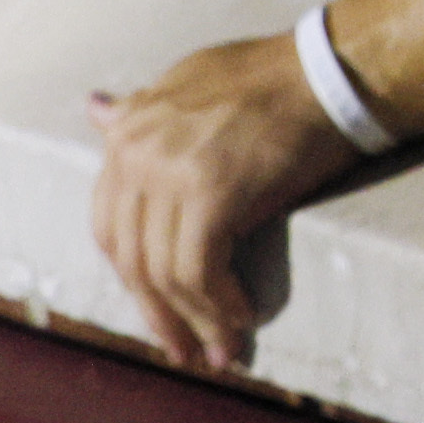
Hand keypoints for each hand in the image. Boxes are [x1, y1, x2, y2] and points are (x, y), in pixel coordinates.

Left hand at [85, 27, 366, 368]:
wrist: (330, 71)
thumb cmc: (276, 77)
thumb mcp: (193, 80)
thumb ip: (143, 109)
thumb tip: (93, 109)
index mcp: (129, 130)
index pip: (110, 223)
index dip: (133, 274)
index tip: (158, 305)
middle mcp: (136, 152)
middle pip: (132, 256)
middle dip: (157, 311)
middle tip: (183, 348)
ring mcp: (169, 174)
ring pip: (164, 272)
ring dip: (192, 321)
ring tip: (218, 351)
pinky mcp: (209, 196)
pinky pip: (199, 272)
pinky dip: (217, 306)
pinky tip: (241, 320)